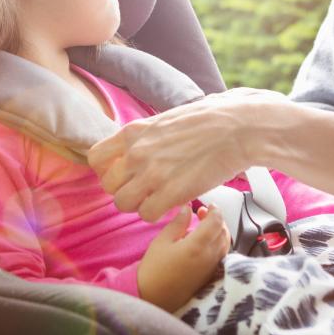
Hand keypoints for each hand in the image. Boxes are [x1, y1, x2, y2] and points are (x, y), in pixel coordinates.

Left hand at [88, 87, 287, 221]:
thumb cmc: (208, 121)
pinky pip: (146, 215)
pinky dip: (157, 214)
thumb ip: (146, 136)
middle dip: (124, 190)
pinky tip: (171, 203)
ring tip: (157, 198)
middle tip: (144, 189)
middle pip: (108, 185)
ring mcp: (152, 174)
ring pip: (123, 204)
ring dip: (139, 205)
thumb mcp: (165, 119)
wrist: (237, 128)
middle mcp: (136, 153)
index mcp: (134, 131)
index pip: (96, 158)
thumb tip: (137, 145)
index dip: (107, 169)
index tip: (124, 173)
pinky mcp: (171, 193)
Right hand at [137, 205, 229, 311]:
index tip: (208, 205)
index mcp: (198, 245)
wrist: (153, 297)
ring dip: (219, 232)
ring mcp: (211, 268)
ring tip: (204, 226)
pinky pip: (221, 255)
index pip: (216, 222)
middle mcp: (209, 256)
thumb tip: (188, 208)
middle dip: (217, 220)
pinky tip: (204, 242)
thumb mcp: (162, 241)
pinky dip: (218, 244)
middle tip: (203, 213)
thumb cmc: (154, 267)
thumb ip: (178, 223)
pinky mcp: (210, 276)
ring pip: (225, 244)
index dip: (215, 211)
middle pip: (223, 232)